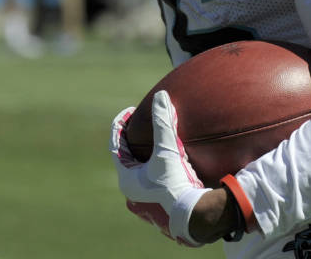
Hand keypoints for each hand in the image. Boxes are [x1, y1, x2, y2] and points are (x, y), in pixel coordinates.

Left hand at [109, 90, 210, 245]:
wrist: (194, 214)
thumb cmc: (176, 183)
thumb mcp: (168, 150)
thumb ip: (163, 123)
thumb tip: (160, 97)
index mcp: (127, 177)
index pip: (116, 145)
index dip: (120, 125)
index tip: (130, 110)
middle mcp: (132, 189)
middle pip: (126, 157)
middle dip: (132, 138)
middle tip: (141, 122)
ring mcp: (145, 196)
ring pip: (139, 168)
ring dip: (145, 152)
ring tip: (155, 138)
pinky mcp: (159, 200)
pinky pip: (153, 177)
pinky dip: (156, 163)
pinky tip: (170, 158)